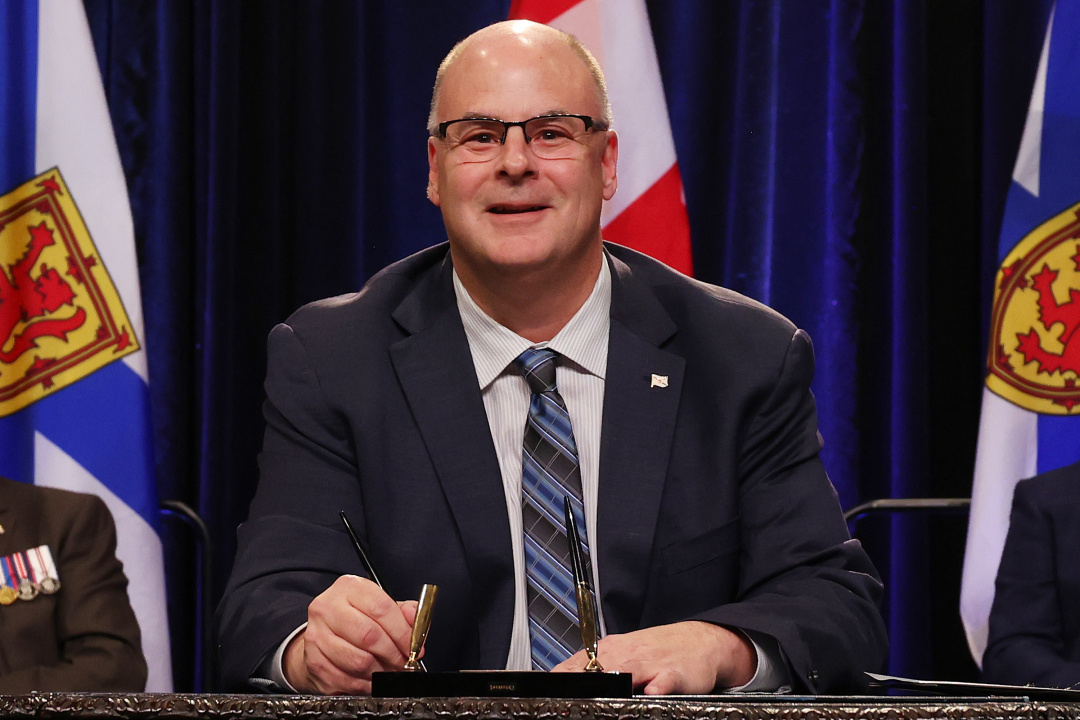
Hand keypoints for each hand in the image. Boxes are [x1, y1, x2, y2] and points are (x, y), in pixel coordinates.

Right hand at [283, 575, 418, 694]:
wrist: (322, 632)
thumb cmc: (354, 617)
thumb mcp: (379, 605)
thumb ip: (402, 612)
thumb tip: (416, 624)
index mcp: (349, 587)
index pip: (381, 609)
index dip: (402, 633)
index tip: (413, 648)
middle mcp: (328, 607)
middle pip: (368, 636)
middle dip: (392, 654)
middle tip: (403, 663)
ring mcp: (317, 634)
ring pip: (358, 661)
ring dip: (379, 672)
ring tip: (387, 670)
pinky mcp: (313, 660)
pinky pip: (345, 679)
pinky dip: (363, 685)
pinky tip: (370, 679)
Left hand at [551, 621, 755, 694]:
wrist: (701, 641)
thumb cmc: (659, 651)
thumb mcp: (625, 652)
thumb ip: (598, 665)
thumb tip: (564, 679)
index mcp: (612, 649)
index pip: (579, 663)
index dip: (563, 677)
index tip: (549, 689)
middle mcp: (628, 654)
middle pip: (598, 667)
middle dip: (582, 682)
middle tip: (567, 696)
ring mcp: (651, 664)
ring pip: (627, 670)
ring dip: (613, 681)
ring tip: (600, 694)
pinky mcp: (674, 674)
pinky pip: (663, 681)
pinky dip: (656, 686)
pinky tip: (650, 693)